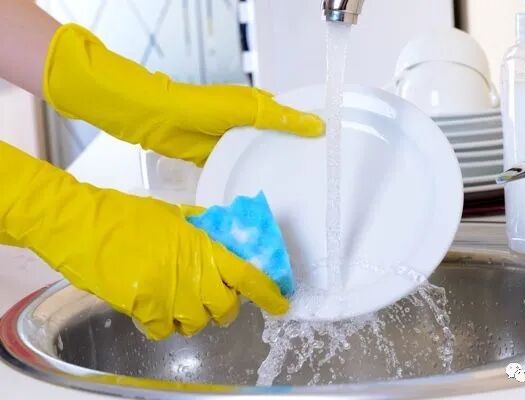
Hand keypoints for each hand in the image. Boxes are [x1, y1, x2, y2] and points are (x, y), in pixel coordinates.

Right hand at [0, 141, 287, 339]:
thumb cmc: (124, 214)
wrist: (81, 224)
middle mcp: (191, 273)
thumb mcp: (172, 214)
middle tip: (214, 298)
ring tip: (178, 300)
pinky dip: (161, 324)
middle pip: (225, 308)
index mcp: (202, 246)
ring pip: (195, 323)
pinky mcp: (143, 308)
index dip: (268, 293)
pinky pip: (162, 330)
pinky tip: (152, 307)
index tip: (279, 303)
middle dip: (225, 308)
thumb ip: (201, 230)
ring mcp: (168, 293)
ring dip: (192, 316)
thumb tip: (221, 238)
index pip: (247, 275)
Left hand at [43, 24, 323, 165]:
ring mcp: (234, 144)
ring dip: (273, 170)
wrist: (161, 121)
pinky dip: (250, 179)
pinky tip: (266, 195)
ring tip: (297, 191)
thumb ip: (281, 118)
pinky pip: (240, 171)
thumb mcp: (248, 109)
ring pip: (260, 158)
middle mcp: (249, 125)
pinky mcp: (220, 160)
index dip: (309, 130)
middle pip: (278, 141)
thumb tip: (317, 125)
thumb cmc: (202, 108)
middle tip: (317, 177)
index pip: (292, 117)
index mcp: (259, 106)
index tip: (329, 148)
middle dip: (293, 156)